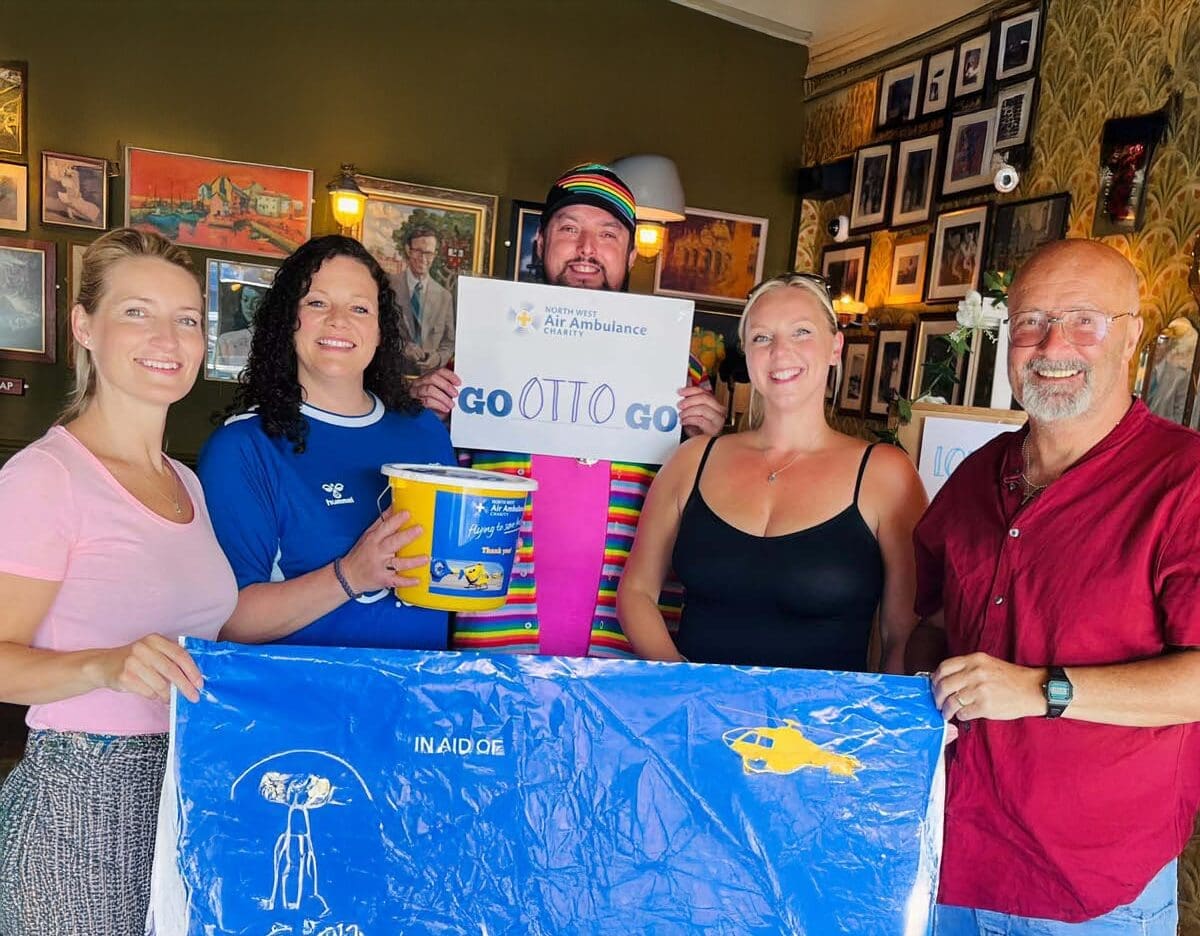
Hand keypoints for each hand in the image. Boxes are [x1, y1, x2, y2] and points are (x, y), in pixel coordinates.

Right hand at [96, 634, 203, 703]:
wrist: (103, 664)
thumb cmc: (135, 660)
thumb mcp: (152, 651)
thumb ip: (170, 659)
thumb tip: (193, 678)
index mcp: (155, 640)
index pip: (180, 654)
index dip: (192, 670)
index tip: (200, 683)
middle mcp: (144, 648)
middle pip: (172, 670)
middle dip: (185, 686)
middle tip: (194, 697)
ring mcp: (132, 662)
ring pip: (160, 684)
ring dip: (168, 695)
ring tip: (170, 698)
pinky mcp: (124, 677)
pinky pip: (147, 692)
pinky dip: (154, 696)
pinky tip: (154, 695)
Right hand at [338, 507, 425, 595]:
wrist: (348, 576)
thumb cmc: (359, 555)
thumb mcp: (367, 535)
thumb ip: (382, 522)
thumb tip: (393, 506)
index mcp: (374, 539)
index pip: (385, 527)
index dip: (396, 520)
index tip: (407, 513)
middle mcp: (378, 552)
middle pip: (393, 543)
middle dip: (407, 536)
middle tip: (420, 530)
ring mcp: (381, 567)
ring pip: (398, 563)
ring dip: (412, 561)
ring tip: (425, 557)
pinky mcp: (383, 580)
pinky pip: (396, 581)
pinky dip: (407, 581)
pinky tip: (417, 579)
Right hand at [411, 368, 460, 413]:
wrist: (429, 420)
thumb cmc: (436, 406)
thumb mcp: (444, 395)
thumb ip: (449, 388)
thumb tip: (460, 384)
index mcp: (428, 378)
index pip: (439, 371)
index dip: (450, 375)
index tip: (458, 383)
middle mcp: (420, 383)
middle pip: (433, 377)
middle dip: (446, 386)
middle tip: (455, 394)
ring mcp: (415, 392)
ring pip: (429, 389)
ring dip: (443, 397)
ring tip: (451, 404)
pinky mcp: (415, 402)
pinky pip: (427, 401)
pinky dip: (439, 405)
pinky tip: (445, 408)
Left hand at [677, 383, 724, 437]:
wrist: (702, 443)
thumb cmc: (698, 430)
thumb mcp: (694, 413)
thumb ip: (691, 403)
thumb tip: (682, 395)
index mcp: (714, 404)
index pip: (704, 392)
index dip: (691, 390)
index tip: (680, 392)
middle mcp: (719, 410)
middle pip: (704, 398)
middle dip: (689, 400)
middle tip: (680, 405)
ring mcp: (718, 420)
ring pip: (703, 408)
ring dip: (688, 411)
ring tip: (682, 416)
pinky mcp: (714, 429)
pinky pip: (700, 420)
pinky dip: (690, 420)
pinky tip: (684, 421)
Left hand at [931, 652, 1046, 721]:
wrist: (1032, 689)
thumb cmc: (1009, 678)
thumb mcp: (987, 664)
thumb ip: (967, 669)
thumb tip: (944, 680)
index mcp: (974, 660)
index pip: (943, 667)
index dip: (935, 679)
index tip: (934, 687)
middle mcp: (975, 672)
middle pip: (943, 685)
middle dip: (937, 697)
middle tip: (938, 703)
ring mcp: (980, 689)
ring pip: (951, 701)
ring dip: (946, 710)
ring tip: (947, 713)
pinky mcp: (985, 706)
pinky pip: (963, 713)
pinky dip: (960, 716)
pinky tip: (963, 715)